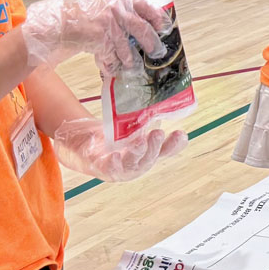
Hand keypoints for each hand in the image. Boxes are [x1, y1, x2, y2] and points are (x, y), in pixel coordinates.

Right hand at [22, 0, 168, 70]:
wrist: (58, 21)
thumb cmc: (79, 14)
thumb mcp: (102, 6)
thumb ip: (119, 13)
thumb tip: (138, 25)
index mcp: (119, 1)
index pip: (145, 6)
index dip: (157, 17)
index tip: (163, 27)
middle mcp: (118, 11)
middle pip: (143, 29)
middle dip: (151, 43)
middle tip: (156, 53)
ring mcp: (110, 27)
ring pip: (128, 48)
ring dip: (131, 60)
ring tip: (133, 67)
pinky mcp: (102, 41)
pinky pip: (112, 57)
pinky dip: (112, 66)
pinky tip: (113, 70)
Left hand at [52, 118, 187, 181]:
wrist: (87, 148)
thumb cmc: (115, 140)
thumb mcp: (133, 129)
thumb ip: (148, 121)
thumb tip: (163, 101)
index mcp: (148, 155)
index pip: (165, 151)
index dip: (175, 145)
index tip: (182, 134)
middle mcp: (137, 164)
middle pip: (149, 157)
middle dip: (154, 146)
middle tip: (157, 132)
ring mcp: (121, 169)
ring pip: (132, 162)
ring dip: (137, 152)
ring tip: (140, 141)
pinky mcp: (102, 168)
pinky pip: (109, 167)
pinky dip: (113, 162)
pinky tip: (115, 155)